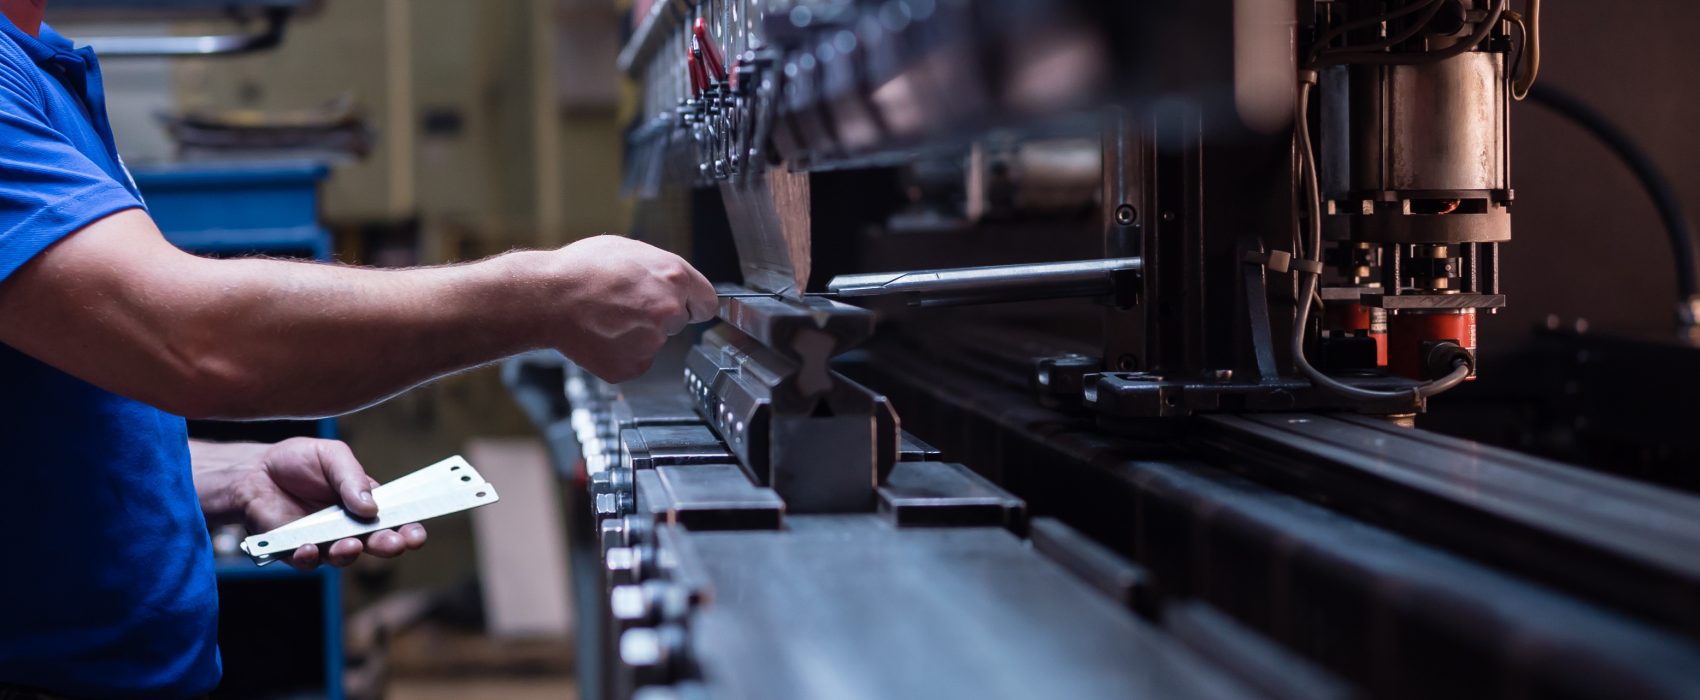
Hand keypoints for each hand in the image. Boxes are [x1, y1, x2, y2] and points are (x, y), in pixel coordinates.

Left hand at [235, 438, 426, 568]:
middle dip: (387, 546)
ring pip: (343, 557)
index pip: (393, 519)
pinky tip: (308, 548)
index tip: (417, 534)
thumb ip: (352, 478)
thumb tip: (370, 506)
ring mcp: (323, 540)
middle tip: (394, 544)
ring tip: (350, 545)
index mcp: (364, 502)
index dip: (408, 529)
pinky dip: (309, 558)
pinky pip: (307, 562)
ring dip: (349, 554)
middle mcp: (348, 526)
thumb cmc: (297, 461)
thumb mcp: (332, 456)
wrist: (254, 471)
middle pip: (374, 543)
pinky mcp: (294, 551)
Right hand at [548, 235, 718, 381]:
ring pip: (655, 341)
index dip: (693, 303)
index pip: (708, 302)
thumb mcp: (629, 250)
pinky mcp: (633, 364)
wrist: (547, 298)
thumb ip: (661, 269)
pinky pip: (635, 359)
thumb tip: (675, 282)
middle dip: (660, 316)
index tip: (686, 306)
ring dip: (638, 334)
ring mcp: (652, 341)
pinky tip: (602, 335)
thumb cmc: (581, 269)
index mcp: (675, 277)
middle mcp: (669, 310)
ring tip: (607, 317)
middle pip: (679, 322)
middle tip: (626, 306)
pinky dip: (621, 352)